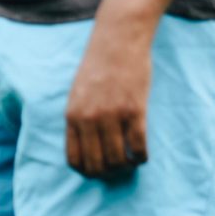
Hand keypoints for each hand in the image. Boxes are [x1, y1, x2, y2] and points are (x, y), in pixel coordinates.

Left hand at [65, 27, 150, 178]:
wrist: (117, 41)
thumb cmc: (98, 67)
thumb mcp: (77, 94)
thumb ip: (79, 118)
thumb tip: (86, 147)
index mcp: (72, 116)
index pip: (74, 159)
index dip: (87, 172)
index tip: (99, 171)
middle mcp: (89, 119)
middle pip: (97, 165)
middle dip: (109, 174)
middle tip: (119, 169)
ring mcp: (111, 115)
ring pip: (118, 160)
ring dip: (126, 167)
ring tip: (131, 162)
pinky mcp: (134, 110)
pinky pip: (138, 147)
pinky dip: (142, 157)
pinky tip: (142, 154)